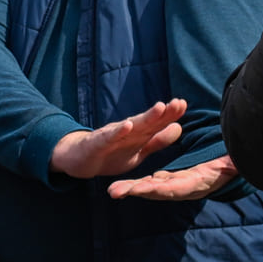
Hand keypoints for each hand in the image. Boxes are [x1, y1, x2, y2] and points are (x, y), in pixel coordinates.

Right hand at [50, 99, 186, 178]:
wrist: (78, 159)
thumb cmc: (110, 153)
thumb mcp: (138, 150)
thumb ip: (157, 141)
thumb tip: (179, 127)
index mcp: (137, 134)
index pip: (156, 123)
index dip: (170, 114)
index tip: (184, 104)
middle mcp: (125, 131)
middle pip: (146, 121)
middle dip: (162, 113)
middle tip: (179, 102)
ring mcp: (111, 136)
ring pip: (130, 125)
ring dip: (145, 117)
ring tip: (160, 108)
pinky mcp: (96, 144)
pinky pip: (108, 137)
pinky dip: (117, 132)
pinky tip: (127, 125)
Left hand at [107, 154, 238, 200]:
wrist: (239, 163)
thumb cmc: (235, 161)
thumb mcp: (231, 164)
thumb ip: (230, 163)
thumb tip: (234, 164)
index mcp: (197, 183)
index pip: (172, 186)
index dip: (154, 188)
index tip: (137, 189)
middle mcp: (187, 187)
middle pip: (157, 190)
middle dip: (135, 191)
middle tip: (113, 192)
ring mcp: (181, 185)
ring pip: (153, 187)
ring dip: (133, 188)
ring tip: (113, 191)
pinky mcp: (177, 181)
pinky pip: (158, 183)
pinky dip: (143, 184)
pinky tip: (128, 186)